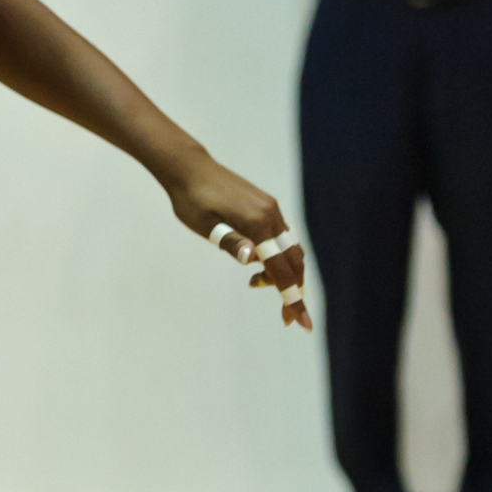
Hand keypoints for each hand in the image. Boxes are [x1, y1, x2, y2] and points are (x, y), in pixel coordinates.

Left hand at [165, 154, 311, 330]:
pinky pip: (281, 236)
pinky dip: (277, 255)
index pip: (281, 269)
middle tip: (283, 316)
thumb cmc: (191, 200)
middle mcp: (270, 215)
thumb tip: (252, 260)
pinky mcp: (266, 205)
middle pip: (294, 261)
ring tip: (256, 283)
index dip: (292, 298)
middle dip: (293, 289)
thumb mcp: (205, 226)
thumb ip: (230, 243)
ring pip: (290, 248)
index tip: (302, 323)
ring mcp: (271, 209)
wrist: (189, 168)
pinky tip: (257, 262)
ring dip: (283, 272)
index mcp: (256, 223)